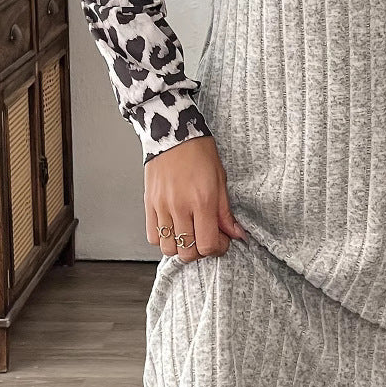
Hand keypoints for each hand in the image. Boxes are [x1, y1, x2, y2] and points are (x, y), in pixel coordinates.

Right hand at [145, 136, 248, 262]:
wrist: (173, 134)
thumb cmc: (199, 152)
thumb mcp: (220, 179)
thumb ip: (225, 212)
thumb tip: (236, 234)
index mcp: (202, 201)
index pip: (208, 244)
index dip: (218, 248)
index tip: (222, 239)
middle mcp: (180, 207)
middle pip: (188, 252)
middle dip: (200, 251)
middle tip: (207, 237)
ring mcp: (162, 207)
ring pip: (168, 248)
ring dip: (181, 247)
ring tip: (190, 233)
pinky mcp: (149, 204)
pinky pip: (152, 236)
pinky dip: (163, 238)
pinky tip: (174, 227)